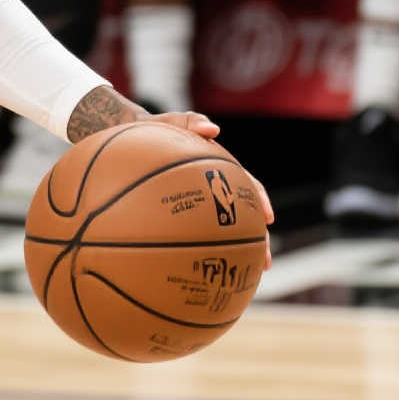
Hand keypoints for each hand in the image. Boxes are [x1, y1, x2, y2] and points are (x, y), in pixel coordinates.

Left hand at [147, 110, 276, 268]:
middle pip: (243, 217)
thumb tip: (211, 129)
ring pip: (223, 232)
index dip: (260, 202)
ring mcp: (199, 203)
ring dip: (236, 252)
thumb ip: (190, 122)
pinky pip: (194, 234)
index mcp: (220, 169)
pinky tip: (201, 272)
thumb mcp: (171, 122)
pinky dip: (202, 251)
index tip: (268, 218)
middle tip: (264, 262)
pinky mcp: (181, 212)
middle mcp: (214, 189)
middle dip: (257, 240)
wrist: (130, 139)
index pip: (247, 186)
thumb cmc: (155, 130)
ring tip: (244, 277)